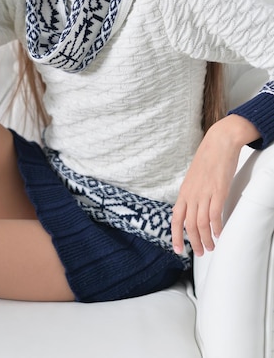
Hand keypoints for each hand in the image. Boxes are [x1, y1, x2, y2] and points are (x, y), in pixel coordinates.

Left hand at [171, 114, 258, 255]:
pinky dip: (216, 228)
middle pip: (189, 225)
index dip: (176, 235)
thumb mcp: (194, 177)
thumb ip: (192, 192)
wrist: (219, 142)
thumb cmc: (208, 159)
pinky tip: (219, 234)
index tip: (178, 250)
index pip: (176, 218)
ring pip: (201, 223)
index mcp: (184, 191)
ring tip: (211, 246)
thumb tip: (192, 206)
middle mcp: (192, 194)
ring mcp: (204, 193)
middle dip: (194, 242)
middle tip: (201, 252)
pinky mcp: (218, 191)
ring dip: (206, 239)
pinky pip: (214, 214)